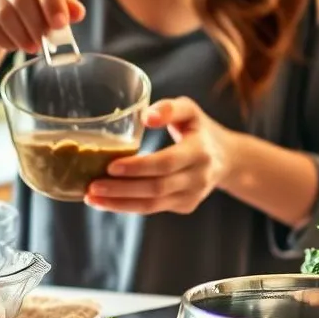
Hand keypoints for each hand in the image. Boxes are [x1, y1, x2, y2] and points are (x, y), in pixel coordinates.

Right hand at [0, 0, 85, 54]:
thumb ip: (65, 5)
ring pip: (3, 13)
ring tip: (33, 47)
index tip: (61, 24)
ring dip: (22, 35)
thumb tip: (77, 13)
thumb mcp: (51, 1)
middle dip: (37, 23)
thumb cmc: (30, 4)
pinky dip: (5, 40)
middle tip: (46, 41)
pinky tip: (14, 45)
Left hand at [85, 97, 231, 214]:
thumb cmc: (199, 129)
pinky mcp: (185, 206)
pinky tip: (106, 201)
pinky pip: (153, 208)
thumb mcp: (189, 110)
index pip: (166, 163)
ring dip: (119, 204)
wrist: (227, 158)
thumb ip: (169, 108)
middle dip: (121, 189)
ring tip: (91, 198)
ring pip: (152, 205)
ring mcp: (193, 195)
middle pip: (156, 188)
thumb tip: (145, 117)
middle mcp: (199, 177)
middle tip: (91, 186)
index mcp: (200, 151)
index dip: (138, 167)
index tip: (111, 166)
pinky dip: (127, 206)